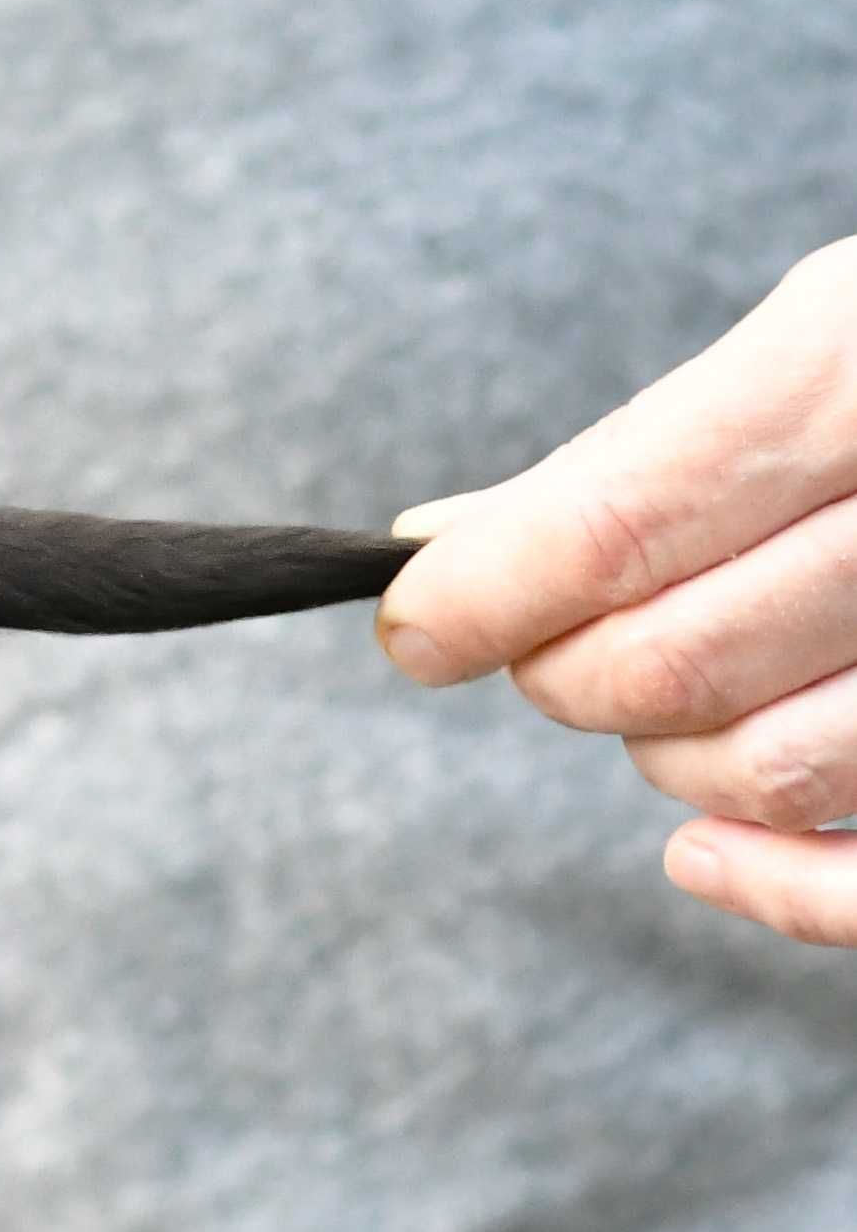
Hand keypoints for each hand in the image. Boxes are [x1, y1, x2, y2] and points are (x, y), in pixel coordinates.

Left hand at [380, 244, 856, 942]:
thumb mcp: (835, 341)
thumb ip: (651, 452)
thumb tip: (443, 541)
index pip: (616, 523)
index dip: (480, 593)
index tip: (417, 620)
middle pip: (669, 659)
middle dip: (566, 671)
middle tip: (556, 645)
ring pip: (761, 769)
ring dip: (668, 758)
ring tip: (674, 695)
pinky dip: (774, 890)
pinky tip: (703, 853)